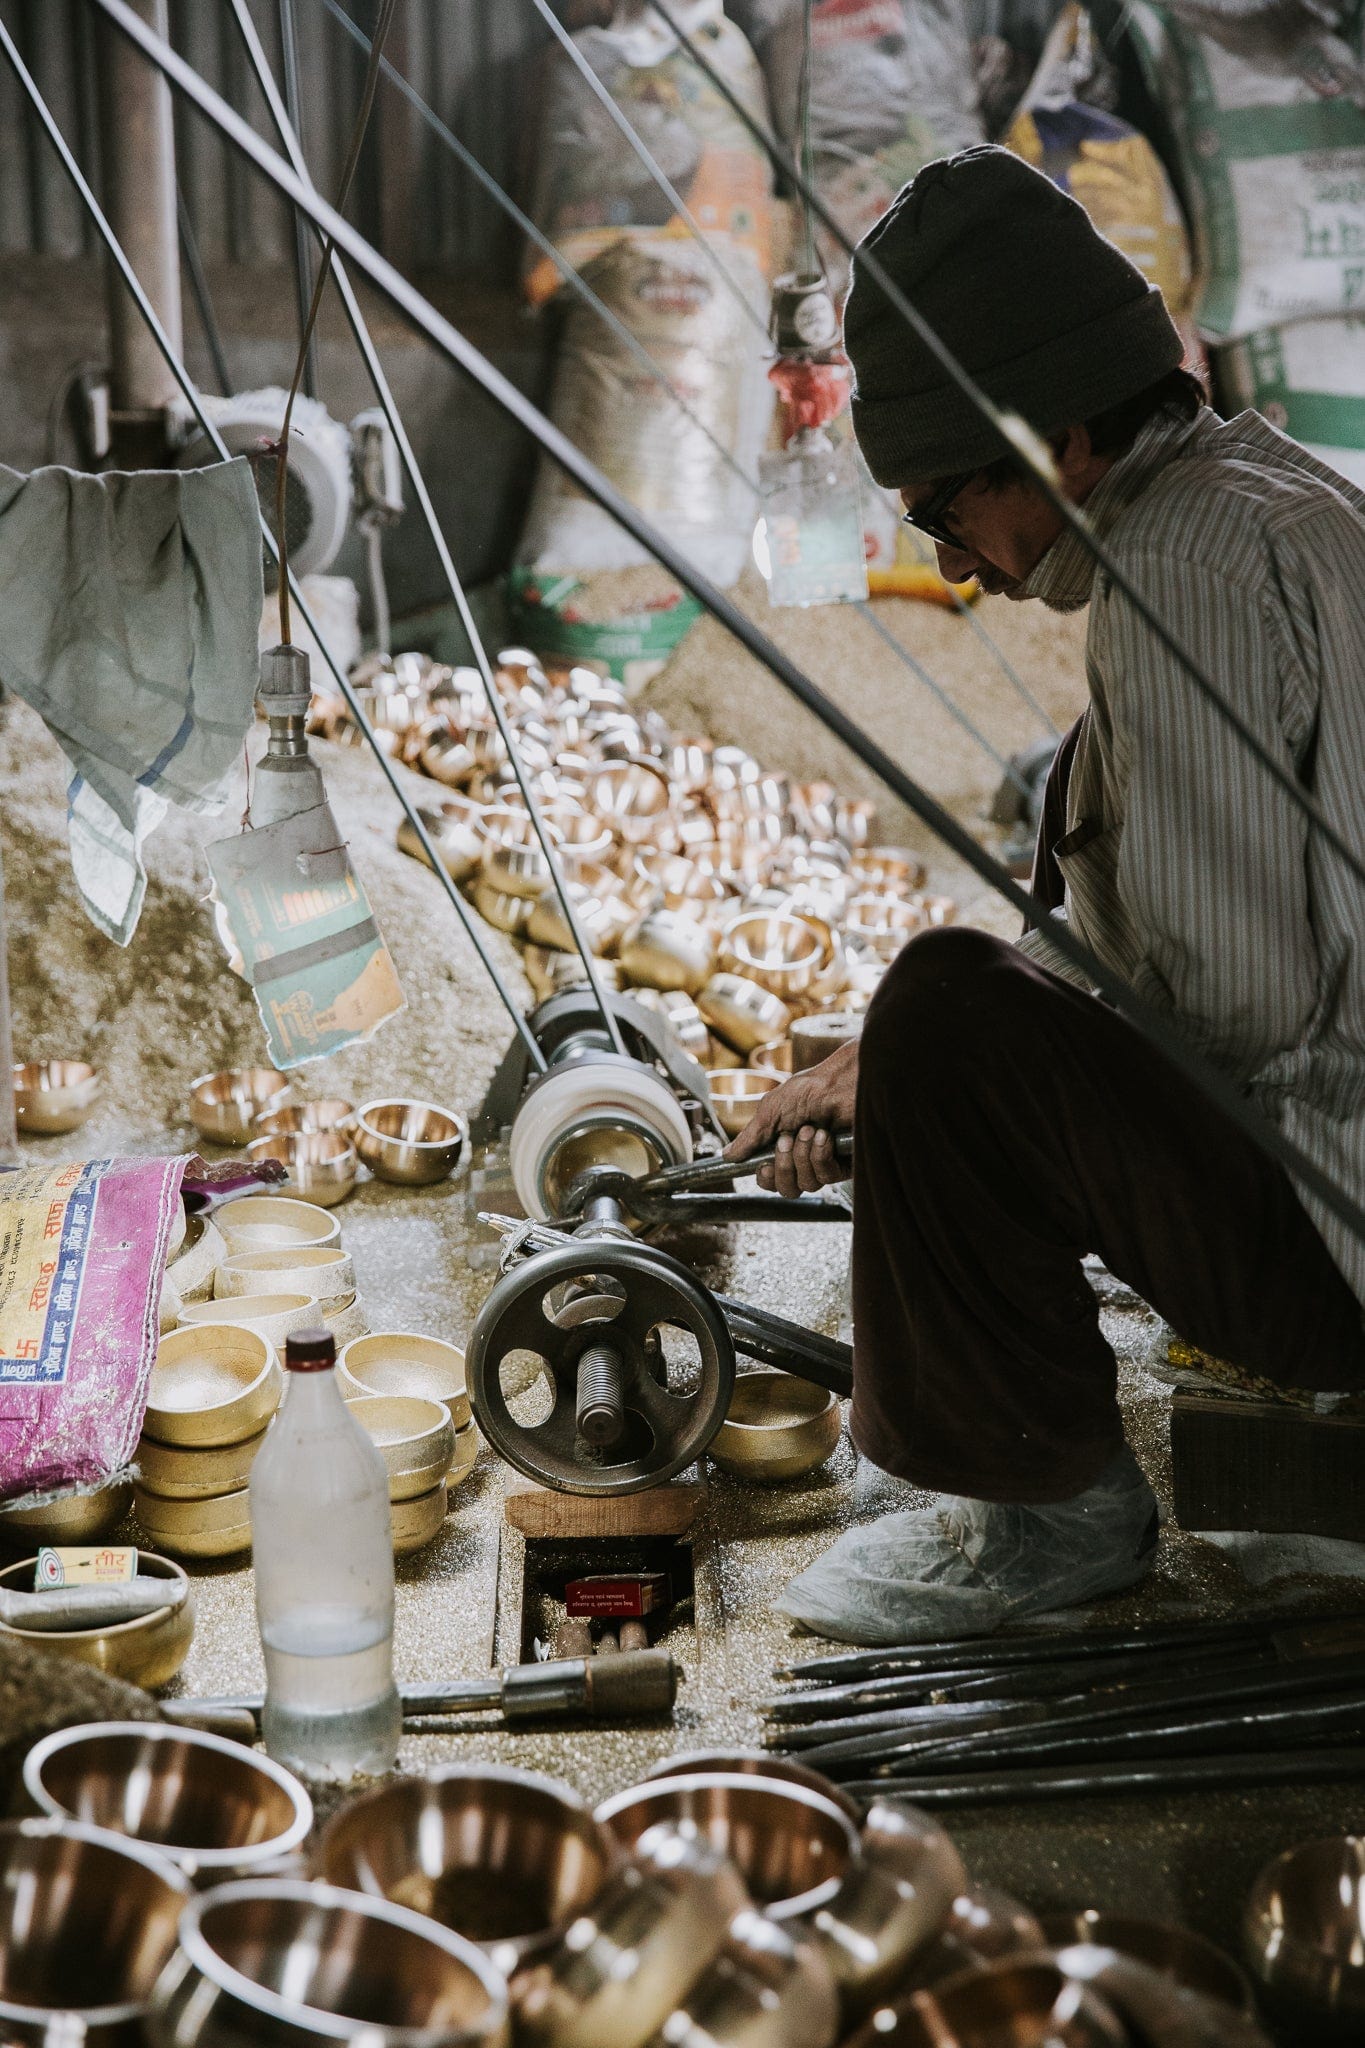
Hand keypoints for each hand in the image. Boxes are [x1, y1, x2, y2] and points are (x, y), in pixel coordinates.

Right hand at [722, 1039, 858, 1195]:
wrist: (839, 1082)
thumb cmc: (809, 1090)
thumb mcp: (771, 1111)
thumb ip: (750, 1137)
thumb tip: (727, 1155)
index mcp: (784, 1147)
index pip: (771, 1180)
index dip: (766, 1178)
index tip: (764, 1165)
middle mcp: (804, 1158)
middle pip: (787, 1189)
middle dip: (784, 1166)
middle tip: (787, 1139)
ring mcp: (825, 1163)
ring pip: (807, 1184)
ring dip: (803, 1156)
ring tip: (810, 1129)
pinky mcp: (846, 1164)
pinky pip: (827, 1176)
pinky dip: (820, 1154)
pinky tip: (824, 1136)